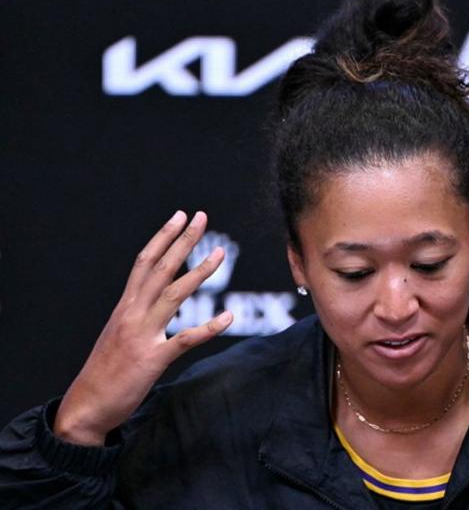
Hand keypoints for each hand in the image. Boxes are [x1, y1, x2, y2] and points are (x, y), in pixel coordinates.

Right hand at [54, 211, 233, 445]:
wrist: (85, 407)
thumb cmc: (105, 371)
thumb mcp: (118, 334)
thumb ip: (136, 314)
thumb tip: (153, 299)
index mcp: (124, 307)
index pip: (144, 262)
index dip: (163, 237)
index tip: (180, 216)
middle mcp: (132, 314)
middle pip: (161, 269)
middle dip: (182, 241)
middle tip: (201, 216)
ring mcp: (142, 335)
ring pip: (174, 295)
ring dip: (199, 272)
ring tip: (220, 253)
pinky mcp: (153, 360)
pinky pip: (185, 340)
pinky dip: (208, 328)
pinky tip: (228, 317)